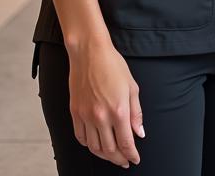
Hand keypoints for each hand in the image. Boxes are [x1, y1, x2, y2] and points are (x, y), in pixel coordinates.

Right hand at [67, 38, 142, 167]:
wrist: (90, 54)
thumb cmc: (113, 66)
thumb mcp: (132, 87)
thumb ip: (136, 113)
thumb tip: (140, 133)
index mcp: (118, 110)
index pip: (125, 142)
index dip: (131, 154)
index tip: (135, 159)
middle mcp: (100, 117)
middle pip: (109, 149)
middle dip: (118, 158)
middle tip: (125, 161)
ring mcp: (85, 116)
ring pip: (94, 147)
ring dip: (104, 155)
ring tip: (112, 156)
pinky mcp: (74, 113)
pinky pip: (80, 137)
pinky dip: (88, 145)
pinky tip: (96, 144)